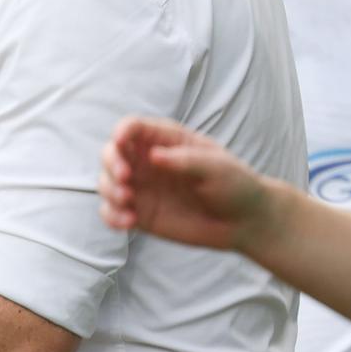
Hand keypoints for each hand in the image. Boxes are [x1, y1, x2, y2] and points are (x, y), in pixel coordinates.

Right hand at [98, 116, 275, 251]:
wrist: (244, 221)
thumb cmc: (234, 185)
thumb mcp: (216, 167)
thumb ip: (185, 160)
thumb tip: (153, 156)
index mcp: (166, 141)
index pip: (133, 127)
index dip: (122, 131)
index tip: (121, 143)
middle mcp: (147, 162)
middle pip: (111, 152)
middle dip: (111, 163)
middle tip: (126, 178)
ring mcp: (142, 188)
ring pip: (106, 182)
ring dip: (109, 190)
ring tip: (128, 202)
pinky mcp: (140, 214)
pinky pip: (112, 212)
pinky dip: (112, 216)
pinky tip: (128, 223)